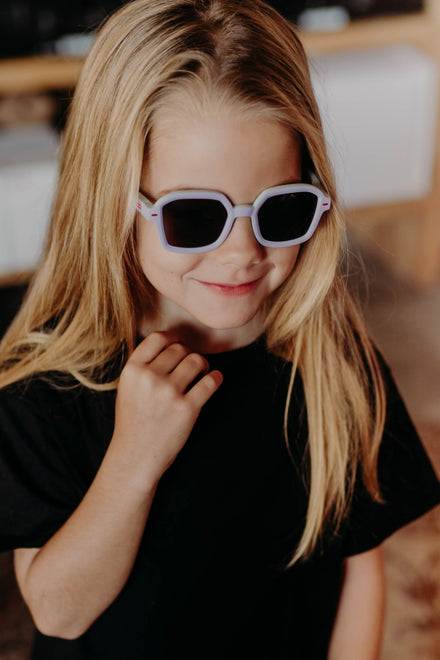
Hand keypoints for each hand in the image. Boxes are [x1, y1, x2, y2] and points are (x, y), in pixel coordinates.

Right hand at [112, 331, 222, 482]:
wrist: (136, 456)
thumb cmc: (134, 421)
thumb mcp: (127, 387)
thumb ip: (143, 365)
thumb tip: (171, 344)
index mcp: (132, 370)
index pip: (158, 338)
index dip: (173, 337)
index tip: (180, 343)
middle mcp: (149, 377)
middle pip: (180, 348)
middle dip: (188, 354)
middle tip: (190, 366)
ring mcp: (169, 392)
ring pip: (196, 360)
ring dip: (203, 365)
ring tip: (200, 374)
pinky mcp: (187, 408)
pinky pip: (211, 381)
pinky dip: (216, 378)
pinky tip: (214, 380)